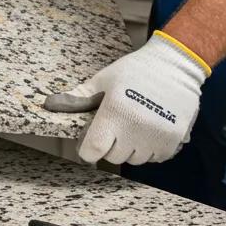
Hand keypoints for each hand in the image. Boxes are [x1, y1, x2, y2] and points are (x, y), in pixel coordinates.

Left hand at [44, 32, 209, 164]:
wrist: (175, 65)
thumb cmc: (135, 70)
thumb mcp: (102, 80)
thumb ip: (78, 97)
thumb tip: (50, 105)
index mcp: (115, 112)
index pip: (93, 150)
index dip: (87, 149)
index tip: (89, 143)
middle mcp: (136, 128)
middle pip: (113, 156)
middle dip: (110, 144)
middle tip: (115, 125)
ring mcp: (157, 136)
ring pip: (135, 159)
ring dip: (131, 148)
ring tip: (134, 124)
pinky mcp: (174, 140)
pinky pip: (155, 157)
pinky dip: (150, 149)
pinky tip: (149, 128)